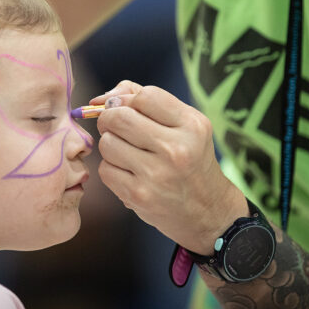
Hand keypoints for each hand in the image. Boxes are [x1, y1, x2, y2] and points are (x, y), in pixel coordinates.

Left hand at [93, 81, 247, 254]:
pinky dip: (111, 168)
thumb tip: (100, 99)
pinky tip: (128, 172)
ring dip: (110, 145)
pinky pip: (105, 169)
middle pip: (119, 117)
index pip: (145, 96)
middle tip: (114, 126)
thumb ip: (147, 102)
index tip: (126, 108)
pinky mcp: (139, 196)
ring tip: (127, 152)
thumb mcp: (184, 125)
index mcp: (192, 125)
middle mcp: (177, 149)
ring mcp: (157, 174)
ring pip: (107, 143)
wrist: (207, 211)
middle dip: (109, 118)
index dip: (127, 99)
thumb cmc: (190, 159)